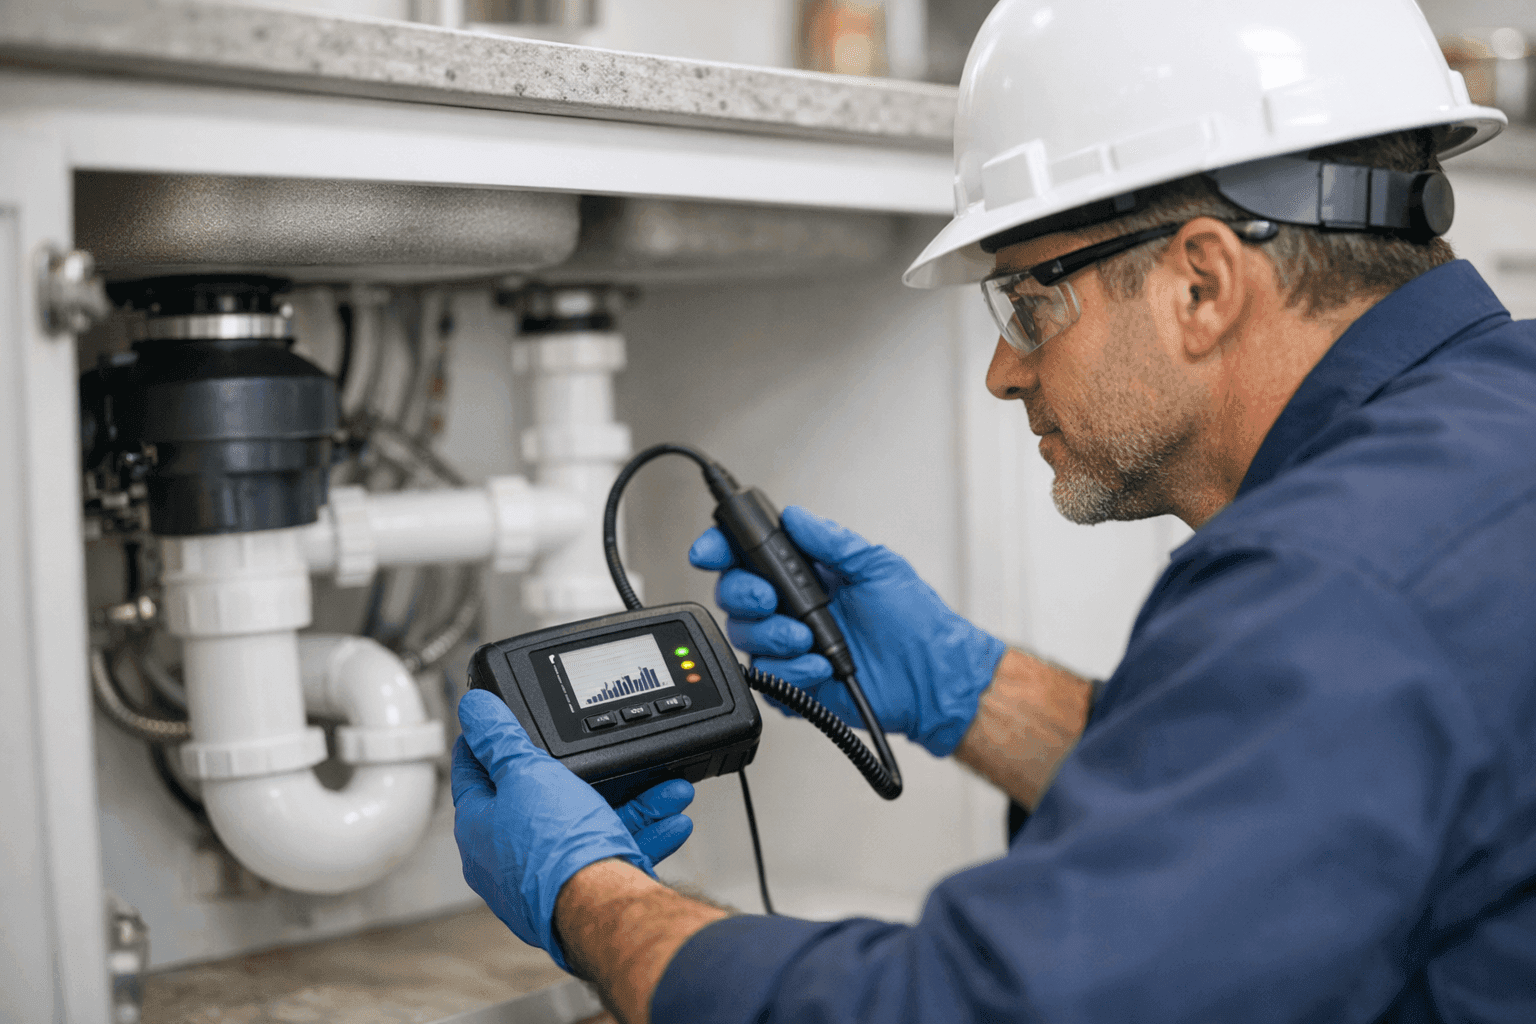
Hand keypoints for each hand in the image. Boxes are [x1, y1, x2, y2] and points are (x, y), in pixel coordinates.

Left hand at [452, 690, 690, 967]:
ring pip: (588, 823)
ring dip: (632, 801)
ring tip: (664, 787)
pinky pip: (611, 851)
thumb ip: (500, 738)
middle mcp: (507, 856)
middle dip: (587, 769)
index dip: (486, 739)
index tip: (497, 720)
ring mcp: (543, 876)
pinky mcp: (579, 892)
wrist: (601, 911)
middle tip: (605, 750)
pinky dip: (642, 833)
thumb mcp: (528, 773)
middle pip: (544, 796)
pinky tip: (670, 820)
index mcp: (481, 826)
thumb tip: (475, 709)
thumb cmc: (556, 849)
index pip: (474, 770)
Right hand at [689, 506, 1005, 756]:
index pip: (746, 555)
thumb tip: (795, 516)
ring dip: (771, 635)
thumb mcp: (876, 566)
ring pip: (744, 637)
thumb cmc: (914, 620)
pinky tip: (819, 665)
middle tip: (768, 597)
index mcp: (804, 574)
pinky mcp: (794, 684)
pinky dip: (791, 671)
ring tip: (807, 638)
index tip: (710, 551)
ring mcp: (789, 646)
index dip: (719, 549)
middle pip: (733, 595)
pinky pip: (767, 677)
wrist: (933, 675)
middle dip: (742, 593)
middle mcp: (789, 608)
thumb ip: (832, 541)